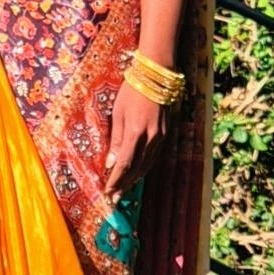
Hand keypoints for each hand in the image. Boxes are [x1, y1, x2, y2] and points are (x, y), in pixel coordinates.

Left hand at [104, 80, 167, 195]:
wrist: (157, 76)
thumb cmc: (132, 91)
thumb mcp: (119, 113)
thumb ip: (117, 140)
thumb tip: (111, 163)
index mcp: (136, 132)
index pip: (124, 164)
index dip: (116, 180)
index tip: (108, 193)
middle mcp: (151, 138)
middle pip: (137, 169)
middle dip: (124, 185)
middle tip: (114, 199)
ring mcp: (161, 137)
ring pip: (147, 165)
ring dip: (134, 179)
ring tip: (123, 189)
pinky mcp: (166, 133)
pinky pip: (153, 156)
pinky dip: (144, 167)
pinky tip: (136, 173)